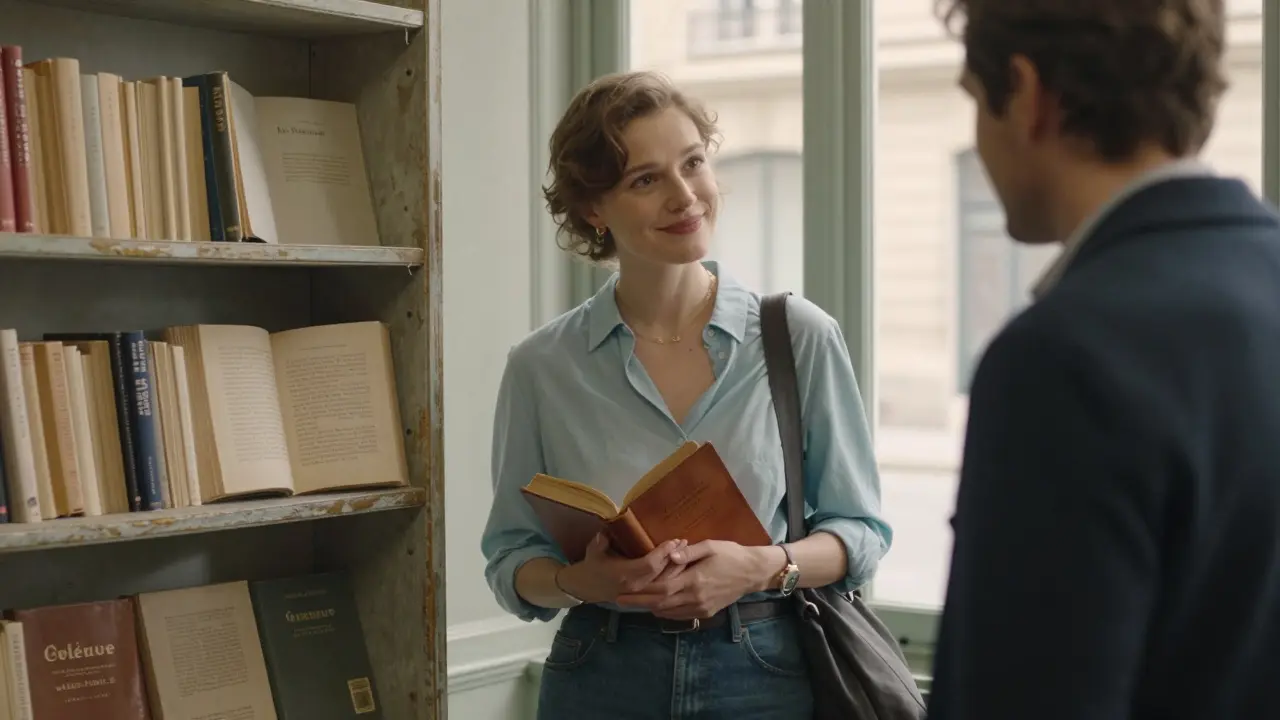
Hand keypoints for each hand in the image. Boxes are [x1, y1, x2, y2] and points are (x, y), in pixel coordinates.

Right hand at [556, 534, 686, 605]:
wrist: (588, 586)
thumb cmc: (593, 565)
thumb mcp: (592, 552)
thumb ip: (599, 543)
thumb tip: (605, 533)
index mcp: (623, 575)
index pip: (649, 565)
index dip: (662, 554)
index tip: (673, 541)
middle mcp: (635, 586)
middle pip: (661, 574)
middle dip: (674, 558)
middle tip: (684, 542)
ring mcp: (641, 593)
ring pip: (664, 582)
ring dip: (676, 567)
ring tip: (686, 550)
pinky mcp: (644, 595)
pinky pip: (662, 587)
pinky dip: (672, 576)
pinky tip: (681, 565)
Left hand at [615, 540, 777, 619]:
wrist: (753, 573)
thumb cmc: (731, 554)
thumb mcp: (710, 546)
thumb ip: (688, 552)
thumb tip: (670, 553)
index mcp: (694, 580)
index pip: (661, 589)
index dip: (640, 592)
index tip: (623, 591)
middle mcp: (695, 598)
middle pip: (660, 604)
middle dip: (639, 603)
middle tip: (620, 601)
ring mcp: (701, 608)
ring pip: (669, 612)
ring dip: (650, 608)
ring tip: (634, 603)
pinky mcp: (706, 613)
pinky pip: (681, 616)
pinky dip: (665, 612)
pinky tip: (657, 607)